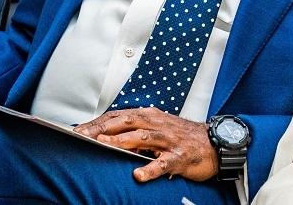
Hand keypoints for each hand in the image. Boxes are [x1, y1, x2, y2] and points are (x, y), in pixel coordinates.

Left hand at [75, 107, 219, 182]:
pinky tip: (139, 175)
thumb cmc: (182, 138)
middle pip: (126, 121)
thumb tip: (106, 137)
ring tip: (103, 145)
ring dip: (121, 141)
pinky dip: (151, 169)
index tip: (77, 130)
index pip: (119, 115)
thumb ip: (135, 131)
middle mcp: (158, 124)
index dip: (97, 122)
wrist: (216, 143)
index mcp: (150, 116)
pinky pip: (164, 162)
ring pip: (142, 137)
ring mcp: (169, 140)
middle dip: (102, 128)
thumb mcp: (157, 129)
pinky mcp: (180, 156)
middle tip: (81, 135)